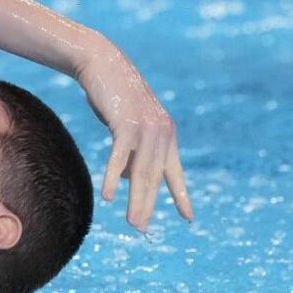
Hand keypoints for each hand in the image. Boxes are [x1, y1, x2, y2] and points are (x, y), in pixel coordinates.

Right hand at [75, 41, 192, 230]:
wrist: (103, 63)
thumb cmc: (113, 96)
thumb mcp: (126, 126)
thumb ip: (132, 152)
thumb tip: (128, 179)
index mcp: (166, 135)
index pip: (174, 172)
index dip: (181, 196)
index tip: (189, 218)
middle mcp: (162, 133)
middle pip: (154, 177)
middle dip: (149, 205)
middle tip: (142, 229)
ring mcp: (146, 128)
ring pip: (140, 171)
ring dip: (136, 199)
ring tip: (132, 223)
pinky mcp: (126, 123)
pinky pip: (119, 156)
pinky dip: (112, 177)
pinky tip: (108, 196)